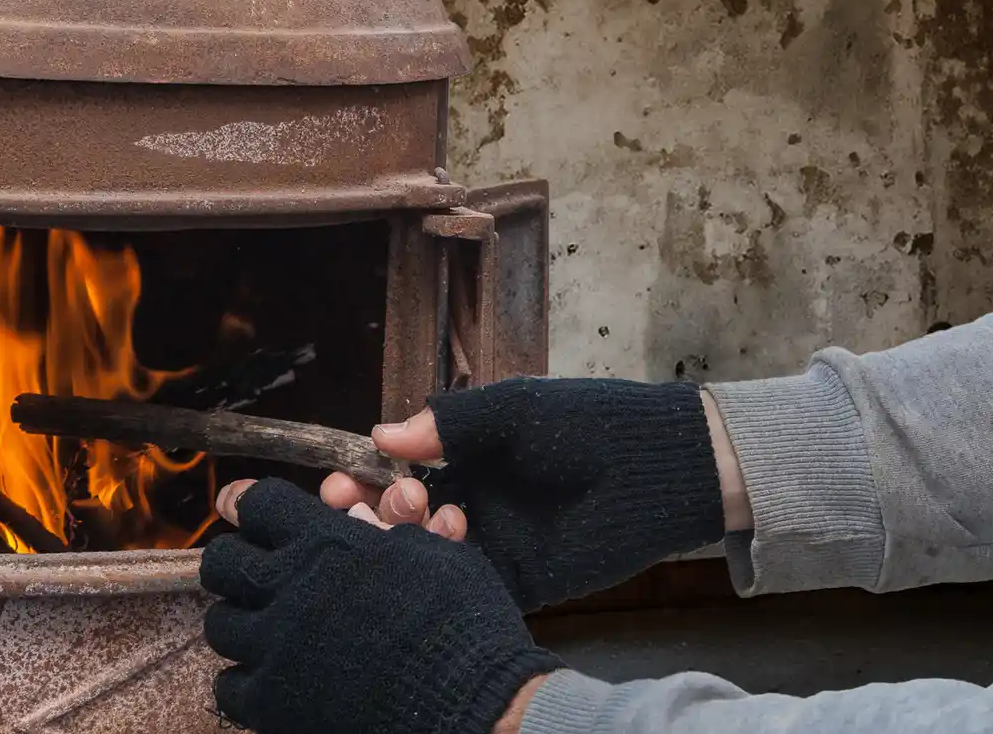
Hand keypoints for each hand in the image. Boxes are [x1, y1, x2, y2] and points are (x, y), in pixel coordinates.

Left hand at [200, 478, 560, 733]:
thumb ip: (387, 531)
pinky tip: (272, 675)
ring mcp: (274, 647)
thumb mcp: (434, 555)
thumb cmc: (461, 620)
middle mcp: (290, 588)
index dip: (253, 503)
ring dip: (240, 619)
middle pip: (224, 561)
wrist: (467, 700)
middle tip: (257, 571)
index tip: (247, 508)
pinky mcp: (271, 701)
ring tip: (265, 626)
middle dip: (237, 560)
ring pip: (219, 622)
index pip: (261, 505)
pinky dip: (244, 679)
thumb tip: (356, 514)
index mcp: (329, 544)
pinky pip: (228, 685)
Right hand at [322, 377, 740, 610]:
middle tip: (355, 503)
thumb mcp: (513, 410)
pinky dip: (438, 572)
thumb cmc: (587, 423)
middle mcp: (472, 501)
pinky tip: (428, 553)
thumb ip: (451, 422)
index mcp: (466, 458)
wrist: (654, 466)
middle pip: (400, 518)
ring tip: (403, 518)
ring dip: (399, 540)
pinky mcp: (515, 579)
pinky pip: (464, 582)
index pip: (398, 473)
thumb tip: (380, 435)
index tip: (338, 478)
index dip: (363, 478)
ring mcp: (492, 543)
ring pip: (425, 552)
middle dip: (369, 512)